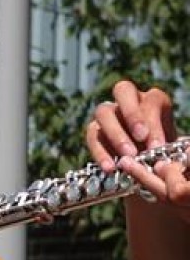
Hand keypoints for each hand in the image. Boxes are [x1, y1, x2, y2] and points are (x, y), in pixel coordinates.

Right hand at [87, 81, 189, 212]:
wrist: (150, 159)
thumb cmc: (161, 148)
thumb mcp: (166, 141)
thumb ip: (160, 139)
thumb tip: (154, 147)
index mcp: (152, 98)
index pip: (148, 98)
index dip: (145, 117)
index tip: (148, 140)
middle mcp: (128, 99)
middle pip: (122, 91)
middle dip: (130, 117)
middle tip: (137, 142)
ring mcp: (109, 112)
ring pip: (103, 113)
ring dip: (114, 136)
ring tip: (125, 160)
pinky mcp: (95, 130)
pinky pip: (93, 137)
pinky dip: (100, 153)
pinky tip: (109, 168)